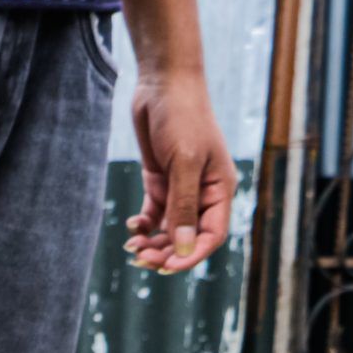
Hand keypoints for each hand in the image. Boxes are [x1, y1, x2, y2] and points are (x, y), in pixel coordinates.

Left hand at [125, 71, 234, 274]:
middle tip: (141, 260)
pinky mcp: (160, 180)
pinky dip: (144, 225)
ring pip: (169, 229)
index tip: (167, 267)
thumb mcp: (184, 164)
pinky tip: (132, 227)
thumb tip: (184, 249)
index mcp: (220, 190)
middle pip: (188, 237)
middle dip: (166, 252)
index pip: (211, 235)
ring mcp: (180, 188)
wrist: (163, 84)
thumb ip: (183, 206)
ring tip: (132, 248)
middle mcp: (203, 193)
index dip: (192, 256)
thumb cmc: (183, 118)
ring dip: (153, 242)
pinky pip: (154, 214)